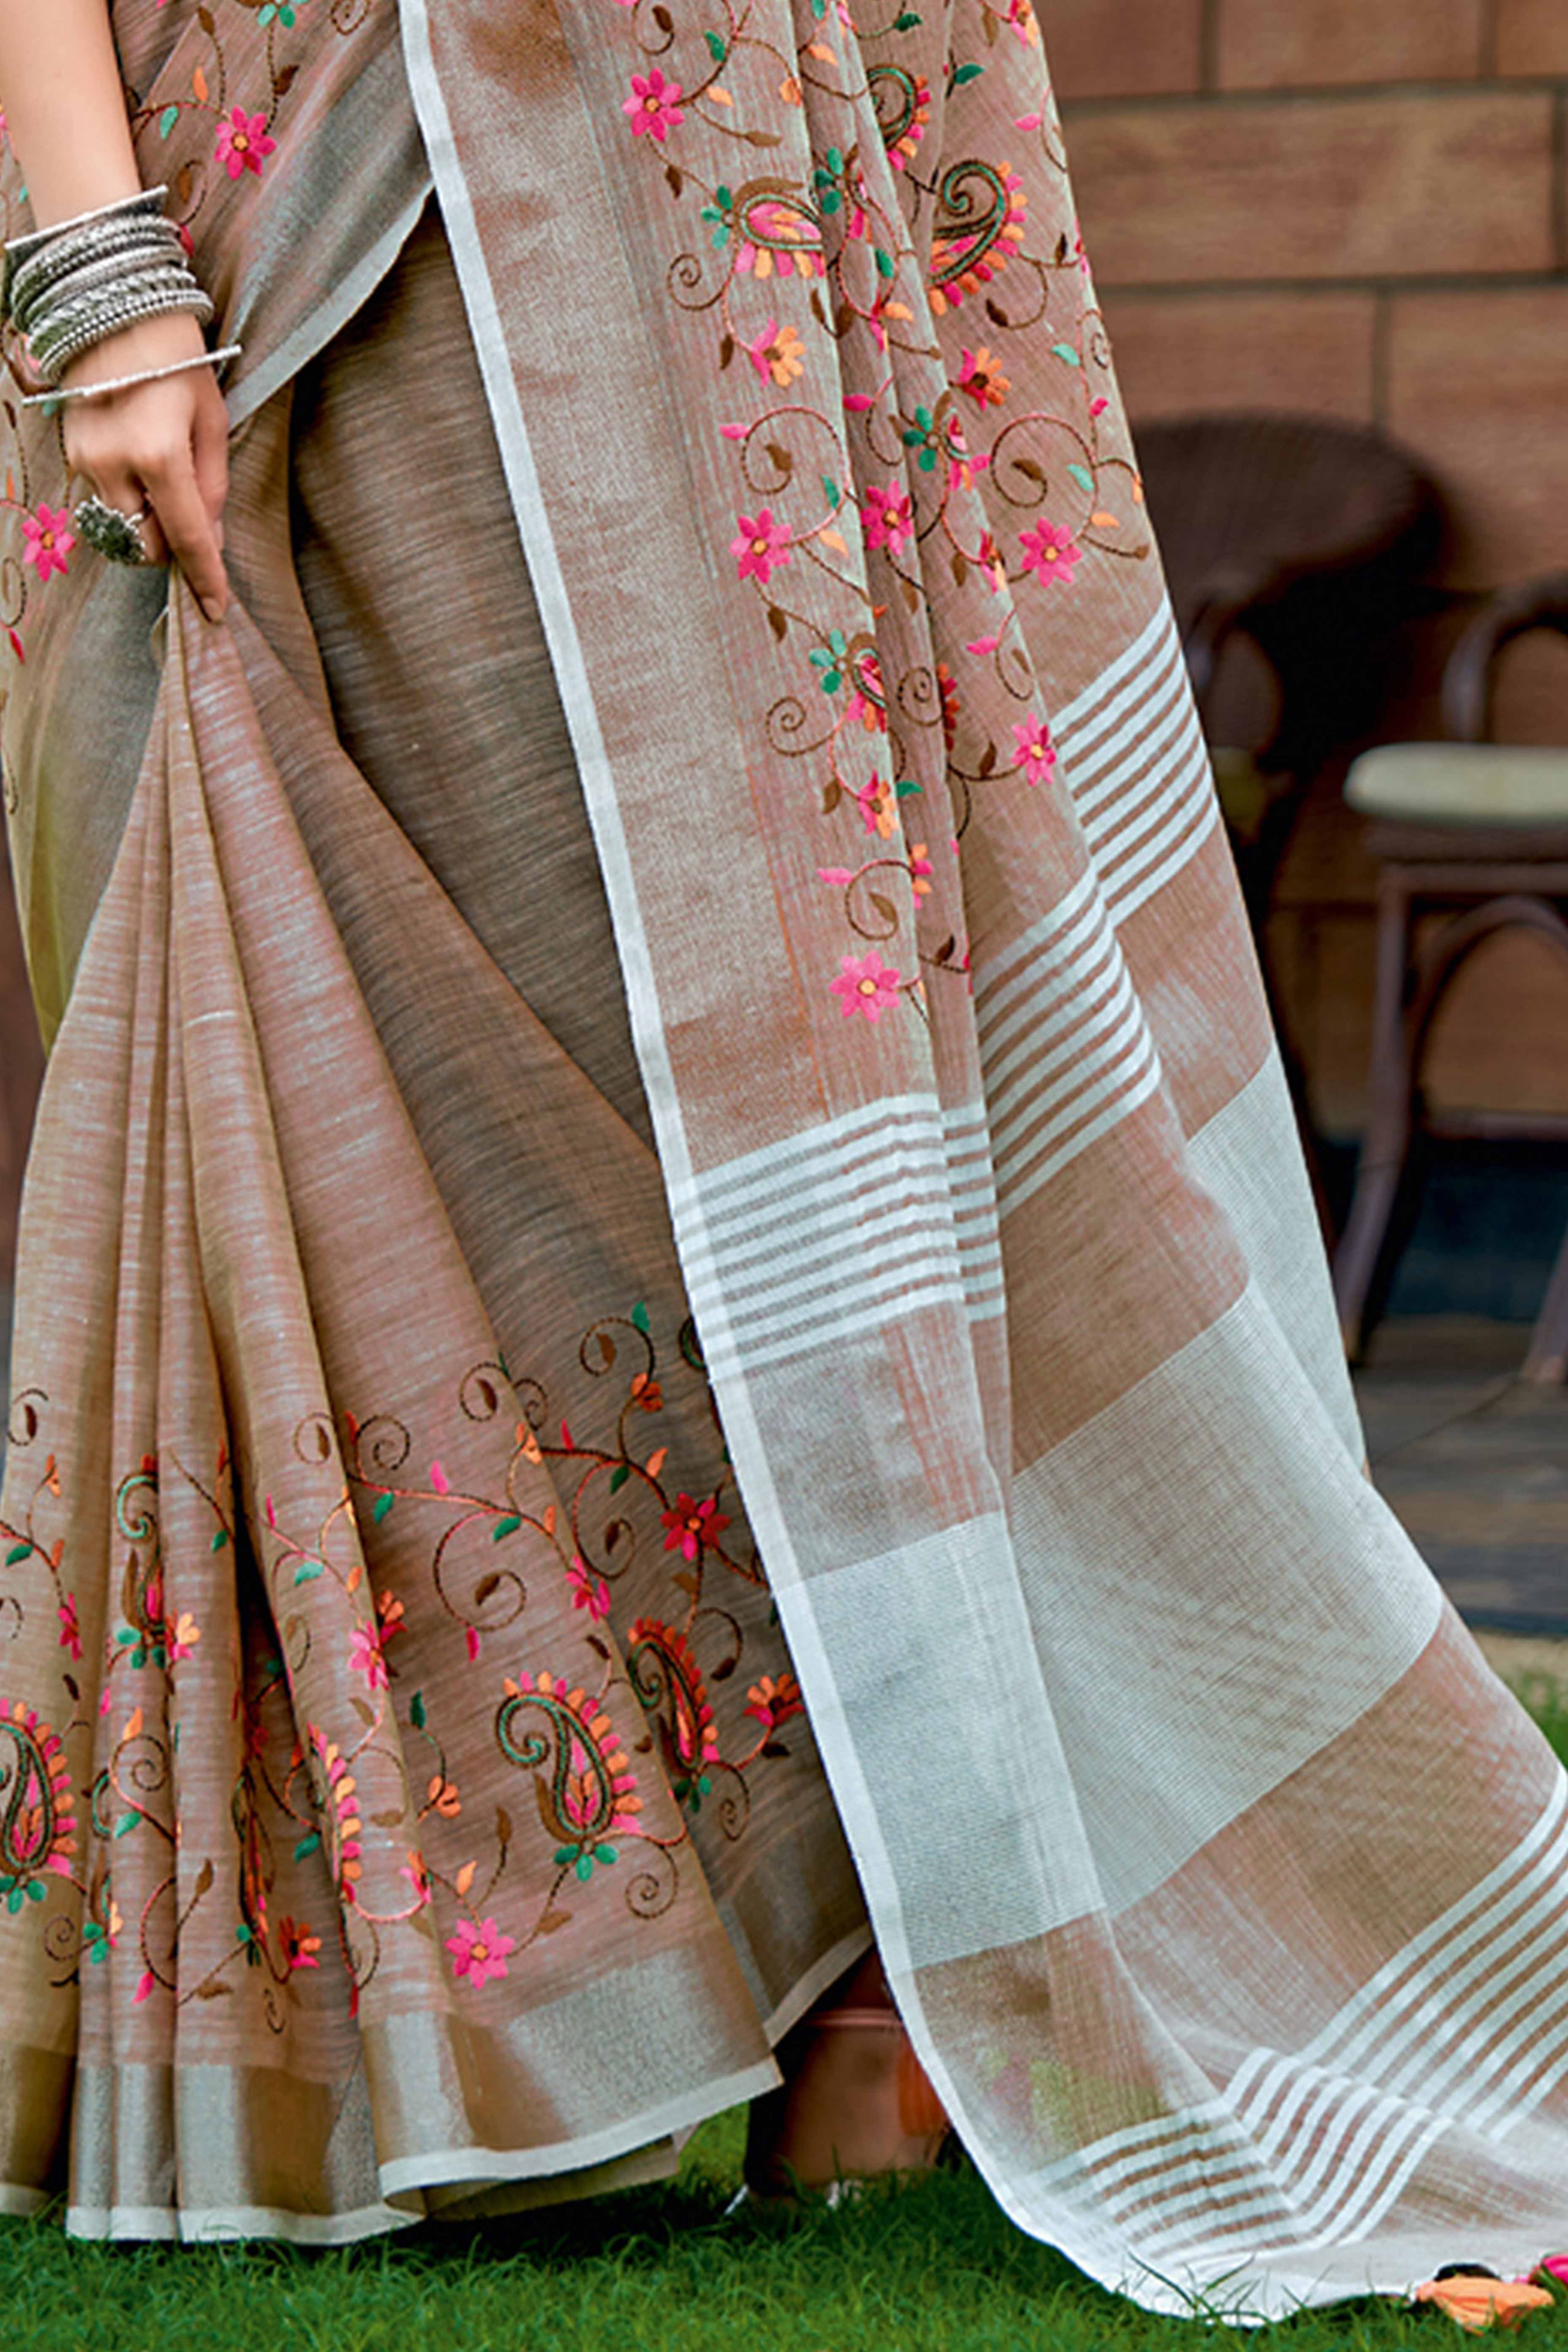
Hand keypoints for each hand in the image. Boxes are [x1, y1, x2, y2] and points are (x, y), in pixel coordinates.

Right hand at [62, 311, 229, 620]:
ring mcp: (86, 460)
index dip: (203, 579)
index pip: (186, 538)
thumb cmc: (178, 362)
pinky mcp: (71, 453)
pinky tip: (141, 466)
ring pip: (122, 528)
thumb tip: (209, 543)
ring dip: (149, 525)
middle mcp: (115, 465)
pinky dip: (129, 500)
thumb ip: (212, 487)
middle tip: (192, 523)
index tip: (215, 609)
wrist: (115, 312)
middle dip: (172, 548)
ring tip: (166, 488)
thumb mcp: (212, 422)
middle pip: (146, 545)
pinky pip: (105, 499)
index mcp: (160, 456)